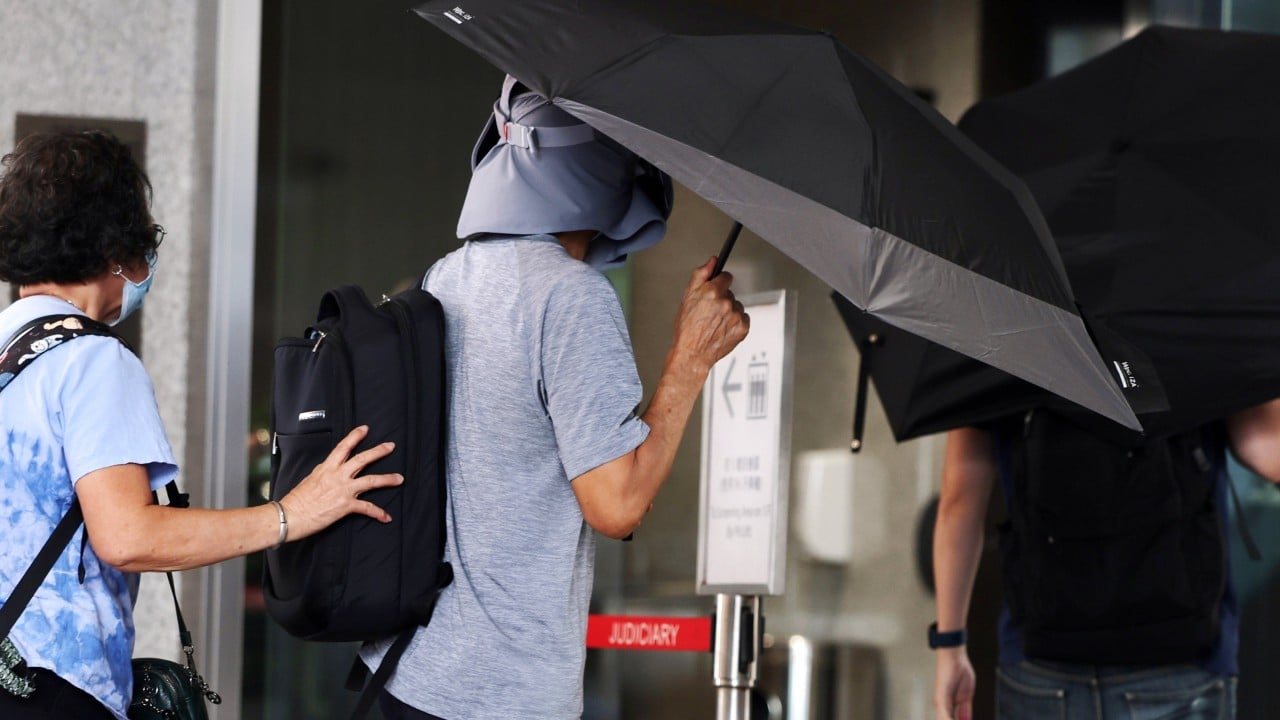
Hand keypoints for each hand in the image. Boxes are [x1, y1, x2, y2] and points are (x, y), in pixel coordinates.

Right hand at [279, 425, 402, 539]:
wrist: (290, 516)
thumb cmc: (296, 501)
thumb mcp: (309, 479)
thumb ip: (323, 474)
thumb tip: (329, 472)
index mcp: (326, 468)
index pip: (343, 447)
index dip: (355, 437)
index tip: (365, 429)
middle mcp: (337, 476)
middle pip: (362, 459)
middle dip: (378, 451)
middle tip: (391, 446)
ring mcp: (343, 490)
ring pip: (371, 480)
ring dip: (387, 479)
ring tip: (399, 478)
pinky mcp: (346, 505)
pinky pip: (367, 508)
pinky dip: (378, 512)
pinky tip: (387, 517)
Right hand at [670, 257, 749, 375]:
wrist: (693, 353)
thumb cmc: (687, 328)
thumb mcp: (687, 296)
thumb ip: (701, 274)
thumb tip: (713, 260)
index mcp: (712, 291)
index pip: (726, 276)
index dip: (719, 283)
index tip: (715, 290)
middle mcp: (726, 302)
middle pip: (730, 293)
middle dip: (721, 299)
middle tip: (709, 312)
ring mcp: (736, 315)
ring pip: (736, 306)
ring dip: (729, 312)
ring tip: (715, 323)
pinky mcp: (743, 327)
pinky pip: (743, 318)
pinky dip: (735, 323)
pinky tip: (723, 329)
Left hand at [934, 648, 975, 719]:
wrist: (955, 656)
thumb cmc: (959, 671)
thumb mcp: (967, 695)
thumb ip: (965, 709)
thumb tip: (966, 719)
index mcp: (949, 705)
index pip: (954, 718)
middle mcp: (942, 705)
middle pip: (947, 719)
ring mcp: (940, 702)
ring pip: (944, 719)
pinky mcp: (940, 697)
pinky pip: (944, 714)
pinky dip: (948, 719)